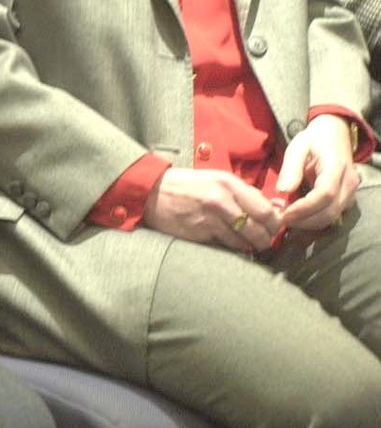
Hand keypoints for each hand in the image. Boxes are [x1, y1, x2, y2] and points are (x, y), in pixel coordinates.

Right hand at [142, 168, 279, 250]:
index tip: (273, 227)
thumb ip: (246, 193)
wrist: (151, 192)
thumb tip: (276, 208)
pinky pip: (226, 246)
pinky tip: (228, 242)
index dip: (275, 223)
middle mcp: (221, 200)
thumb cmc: (187, 186)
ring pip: (244, 242)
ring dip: (248, 246)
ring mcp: (209, 219)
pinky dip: (231, 247)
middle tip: (263, 240)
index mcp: (228, 183)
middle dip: (265, 239)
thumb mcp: (217, 180)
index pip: (266, 210)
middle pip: (259, 229)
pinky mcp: (199, 234)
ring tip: (246, 243)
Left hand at [276, 114, 358, 232]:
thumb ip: (291, 168)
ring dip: (308, 222)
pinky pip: (332, 214)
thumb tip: (283, 191)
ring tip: (285, 216)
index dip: (304, 208)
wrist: (335, 134)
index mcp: (336, 167)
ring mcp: (351, 192)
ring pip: (332, 217)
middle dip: (304, 221)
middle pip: (330, 211)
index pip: (324, 194)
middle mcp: (349, 182)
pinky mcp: (347, 198)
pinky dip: (313, 219)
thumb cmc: (313, 140)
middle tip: (280, 219)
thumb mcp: (297, 147)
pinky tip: (296, 214)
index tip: (284, 214)